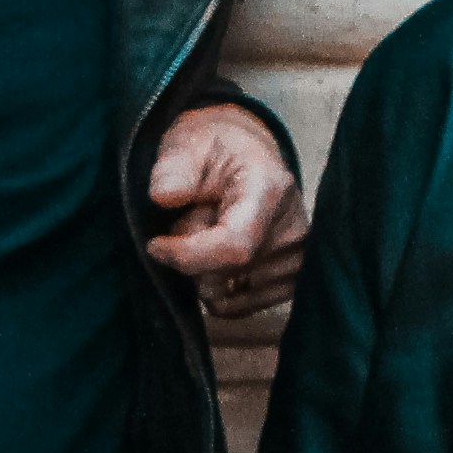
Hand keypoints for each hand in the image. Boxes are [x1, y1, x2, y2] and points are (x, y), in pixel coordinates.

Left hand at [146, 103, 306, 316]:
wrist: (243, 157)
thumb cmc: (213, 150)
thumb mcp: (187, 145)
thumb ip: (174, 168)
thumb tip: (164, 195)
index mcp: (271, 190)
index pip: (234, 247)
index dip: (187, 255)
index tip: (155, 245)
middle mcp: (294, 230)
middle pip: (222, 274)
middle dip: (190, 253)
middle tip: (191, 217)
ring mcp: (296, 261)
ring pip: (223, 294)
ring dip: (202, 270)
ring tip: (210, 232)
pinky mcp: (290, 283)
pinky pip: (235, 307)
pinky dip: (215, 288)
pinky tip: (217, 257)